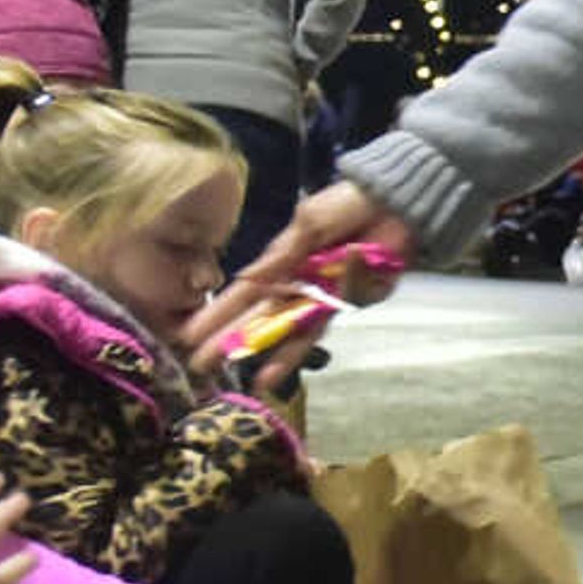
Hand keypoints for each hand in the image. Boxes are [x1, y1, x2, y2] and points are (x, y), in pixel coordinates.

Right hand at [193, 183, 409, 355]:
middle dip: (230, 343)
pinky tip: (296, 342)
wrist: (394, 202)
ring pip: (292, 333)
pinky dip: (311, 331)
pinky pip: (329, 321)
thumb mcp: (307, 222)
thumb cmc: (346, 205)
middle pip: (260, 320)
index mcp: (281, 264)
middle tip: (201, 365)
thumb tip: (245, 279)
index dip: (216, 315)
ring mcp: (323, 297)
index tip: (188, 335)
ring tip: (254, 381)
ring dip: (274, 356)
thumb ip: (279, 255)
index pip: (242, 295)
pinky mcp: (350, 302)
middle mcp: (298, 286)